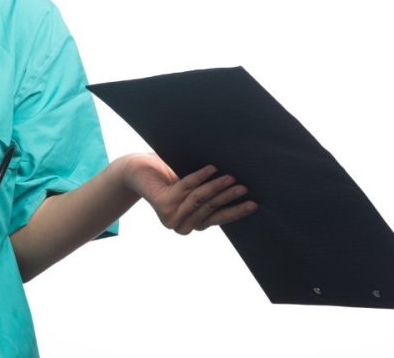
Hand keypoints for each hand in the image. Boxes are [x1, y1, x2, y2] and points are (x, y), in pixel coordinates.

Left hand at [124, 153, 257, 234]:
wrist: (138, 169)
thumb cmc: (168, 175)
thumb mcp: (194, 187)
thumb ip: (211, 193)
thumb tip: (245, 187)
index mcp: (191, 223)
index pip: (218, 219)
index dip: (236, 212)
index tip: (255, 204)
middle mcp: (181, 224)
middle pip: (211, 210)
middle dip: (230, 198)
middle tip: (246, 187)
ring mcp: (171, 216)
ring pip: (201, 200)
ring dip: (218, 187)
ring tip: (232, 176)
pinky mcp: (164, 205)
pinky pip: (188, 188)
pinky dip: (200, 177)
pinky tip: (211, 168)